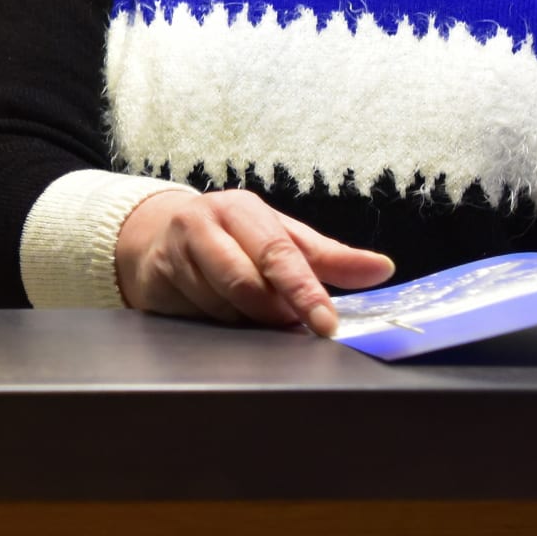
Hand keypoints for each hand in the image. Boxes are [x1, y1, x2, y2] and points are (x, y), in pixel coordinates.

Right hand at [115, 188, 393, 336]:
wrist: (156, 235)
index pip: (280, 253)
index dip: (305, 291)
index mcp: (243, 209)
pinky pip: (193, 315)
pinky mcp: (154, 277)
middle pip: (245, 282)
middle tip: (289, 326)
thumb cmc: (233, 239)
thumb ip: (331, 258)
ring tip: (251, 315)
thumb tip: (383, 268)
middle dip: (272, 312)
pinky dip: (215, 323)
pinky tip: (219, 316)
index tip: (327, 325)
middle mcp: (205, 221)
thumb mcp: (282, 239)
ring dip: (244, 320)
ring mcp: (175, 250)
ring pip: (220, 305)